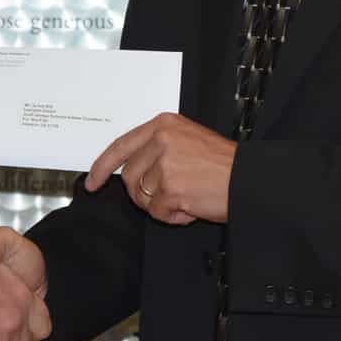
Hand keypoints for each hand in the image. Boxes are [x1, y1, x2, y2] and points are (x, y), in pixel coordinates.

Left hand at [84, 113, 235, 224]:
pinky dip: (174, 216)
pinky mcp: (171, 187)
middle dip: (145, 194)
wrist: (248, 179)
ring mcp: (164, 163)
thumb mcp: (187, 140)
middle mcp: (160, 139)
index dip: (102, 167)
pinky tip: (192, 206)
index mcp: (162, 124)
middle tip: (172, 195)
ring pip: (142, 197)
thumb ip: (157, 147)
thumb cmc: (222, 164)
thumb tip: (129, 169)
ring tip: (187, 197)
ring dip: (162, 205)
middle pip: (130, 178)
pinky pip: (158, 212)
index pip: (120, 145)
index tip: (92, 182)